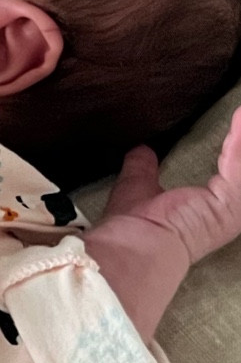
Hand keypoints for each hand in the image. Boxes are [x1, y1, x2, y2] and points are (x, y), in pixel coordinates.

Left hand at [83, 112, 240, 340]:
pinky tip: (239, 116)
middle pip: (238, 172)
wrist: (134, 246)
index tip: (236, 122)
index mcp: (205, 210)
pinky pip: (237, 167)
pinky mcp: (229, 205)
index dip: (232, 149)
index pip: (227, 174)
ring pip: (240, 167)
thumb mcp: (138, 185)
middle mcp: (224, 213)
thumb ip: (143, 168)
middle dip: (240, 144)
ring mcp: (230, 210)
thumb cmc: (132, 227)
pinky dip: (238, 141)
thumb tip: (143, 150)